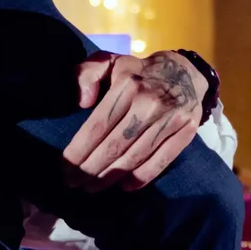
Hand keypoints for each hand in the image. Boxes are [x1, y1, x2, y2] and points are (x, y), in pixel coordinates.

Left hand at [63, 50, 205, 187]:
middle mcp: (149, 102)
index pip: (98, 125)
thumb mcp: (110, 61)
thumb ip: (87, 73)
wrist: (186, 72)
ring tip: (92, 187)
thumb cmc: (139, 72)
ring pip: (134, 157)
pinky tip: (123, 186)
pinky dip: (140, 178)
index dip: (79, 150)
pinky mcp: (186, 131)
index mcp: (127, 84)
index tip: (64, 167)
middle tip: (73, 183)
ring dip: (110, 177)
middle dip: (89, 169)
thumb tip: (82, 101)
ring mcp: (170, 118)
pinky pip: (160, 161)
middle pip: (114, 146)